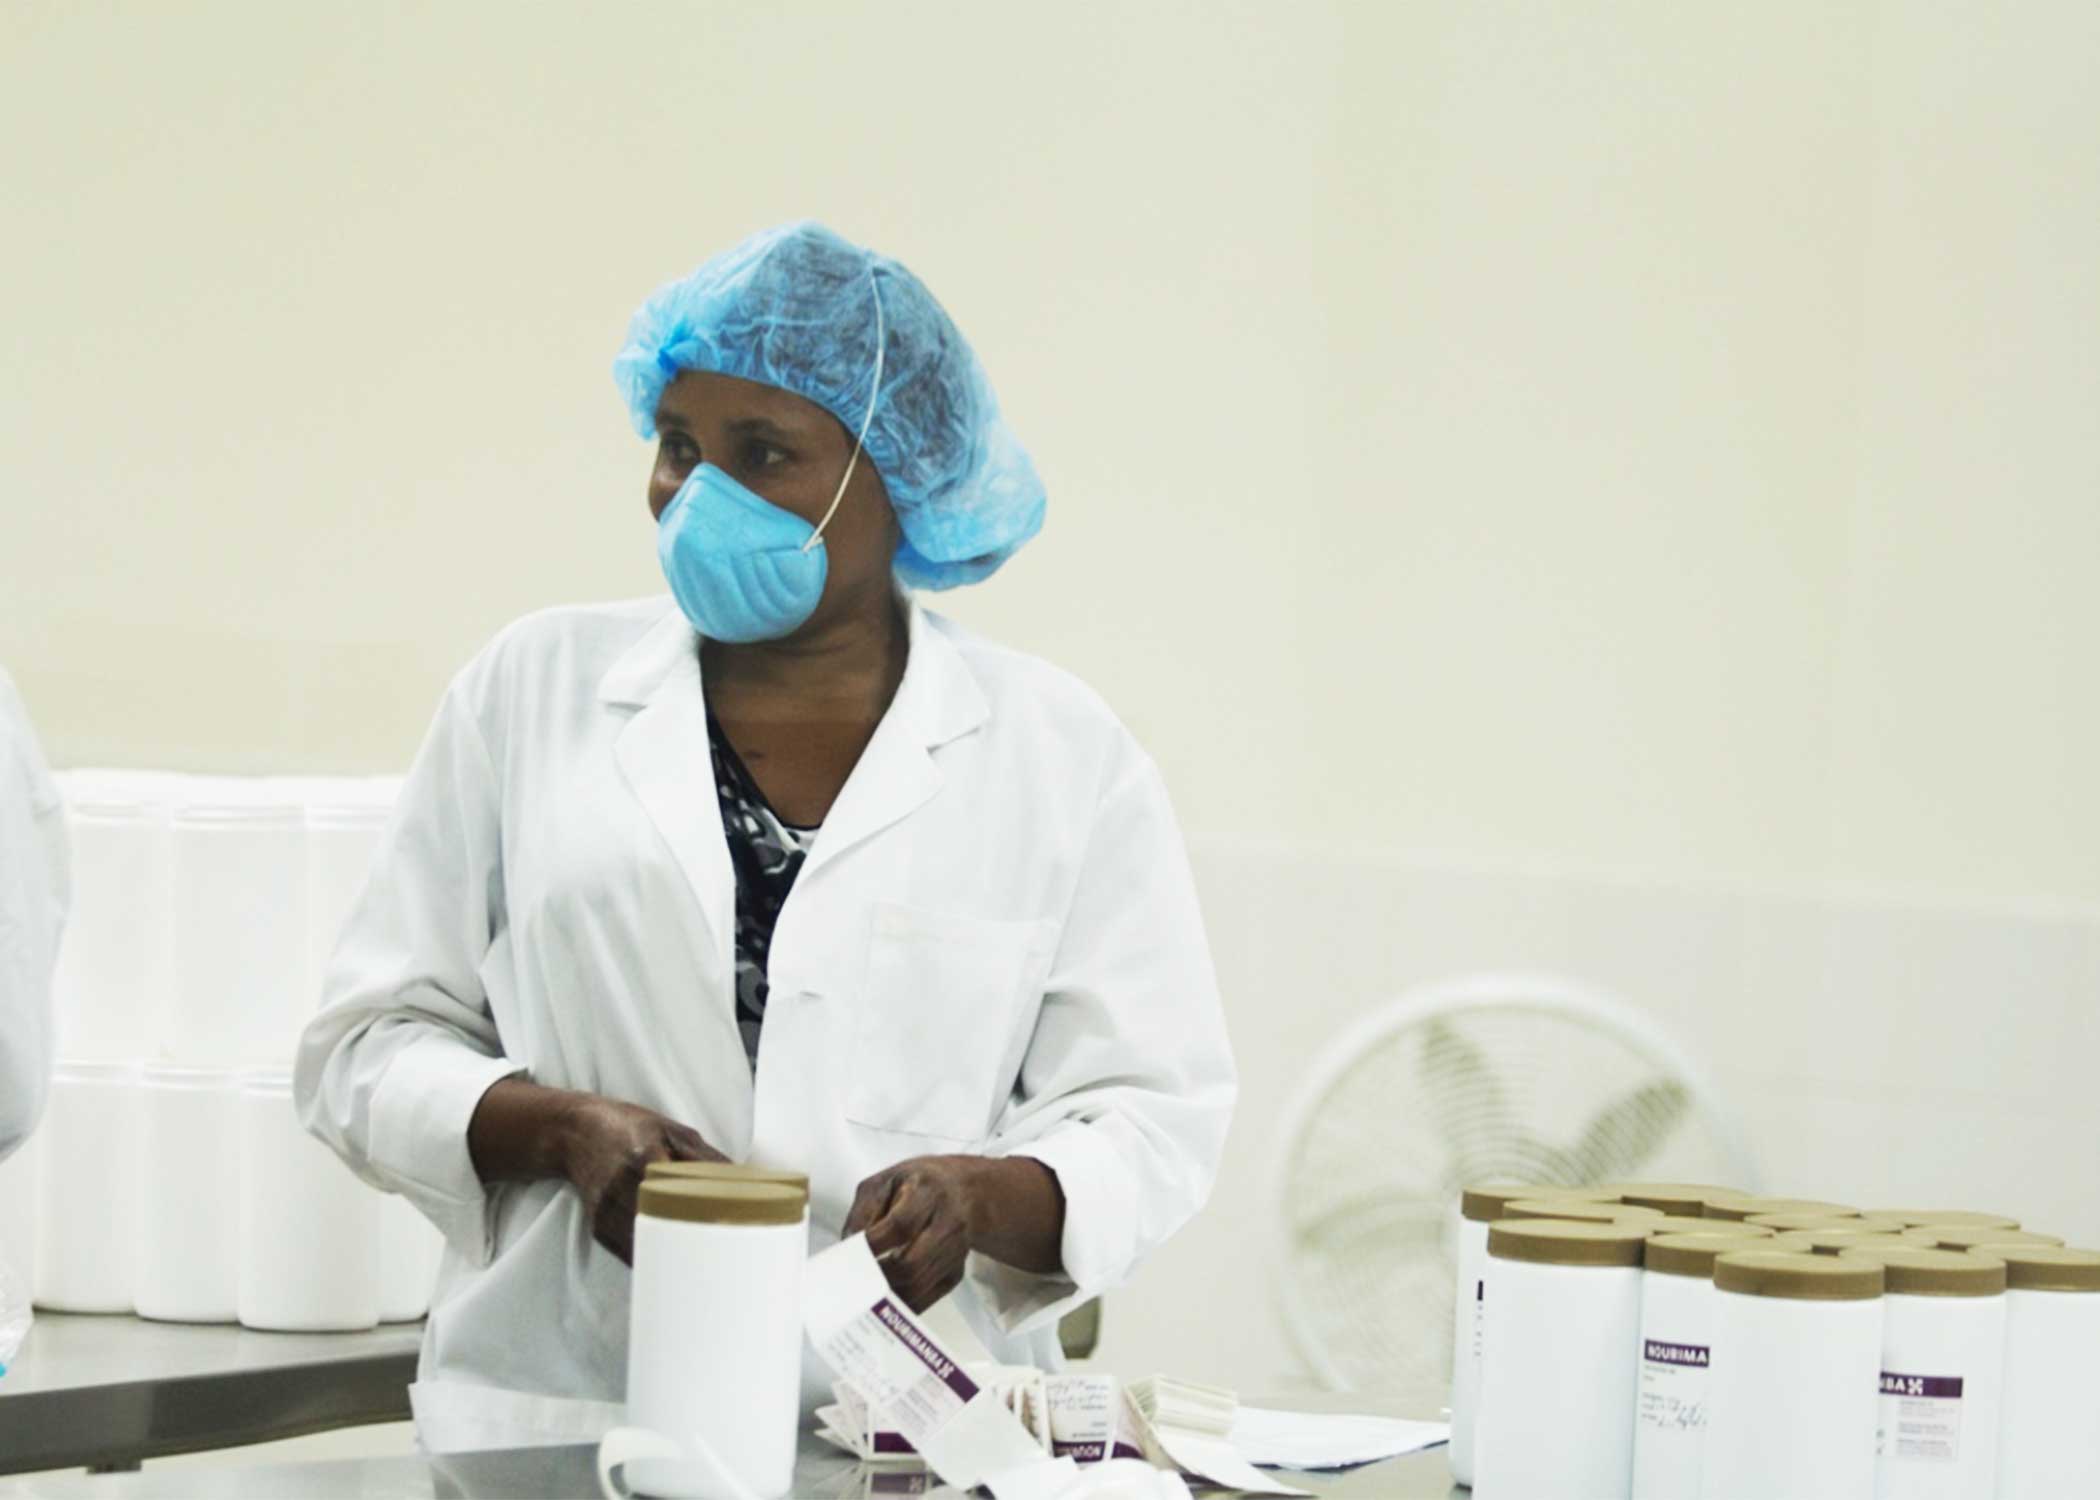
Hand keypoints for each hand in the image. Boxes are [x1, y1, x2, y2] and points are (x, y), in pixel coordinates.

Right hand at [557, 1093, 723, 1264]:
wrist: (575, 1133)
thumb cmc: (630, 1127)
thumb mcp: (672, 1130)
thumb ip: (706, 1157)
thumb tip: (745, 1180)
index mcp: (645, 1158)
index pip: (681, 1197)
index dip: (705, 1217)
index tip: (730, 1229)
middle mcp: (622, 1188)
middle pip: (663, 1229)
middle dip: (694, 1245)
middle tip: (724, 1255)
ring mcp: (607, 1212)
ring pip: (646, 1248)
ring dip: (674, 1259)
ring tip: (705, 1265)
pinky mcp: (599, 1228)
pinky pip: (630, 1253)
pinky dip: (654, 1259)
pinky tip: (675, 1262)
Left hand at [841, 1156, 983, 1312]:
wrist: (965, 1191)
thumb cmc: (919, 1185)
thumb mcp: (885, 1182)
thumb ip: (863, 1212)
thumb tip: (847, 1248)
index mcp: (928, 1192)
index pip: (900, 1226)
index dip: (872, 1246)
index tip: (848, 1256)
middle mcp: (948, 1222)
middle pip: (911, 1264)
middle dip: (878, 1277)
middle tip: (854, 1280)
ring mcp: (956, 1251)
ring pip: (916, 1287)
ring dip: (886, 1296)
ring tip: (864, 1292)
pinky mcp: (956, 1272)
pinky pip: (926, 1299)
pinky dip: (900, 1304)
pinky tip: (884, 1298)